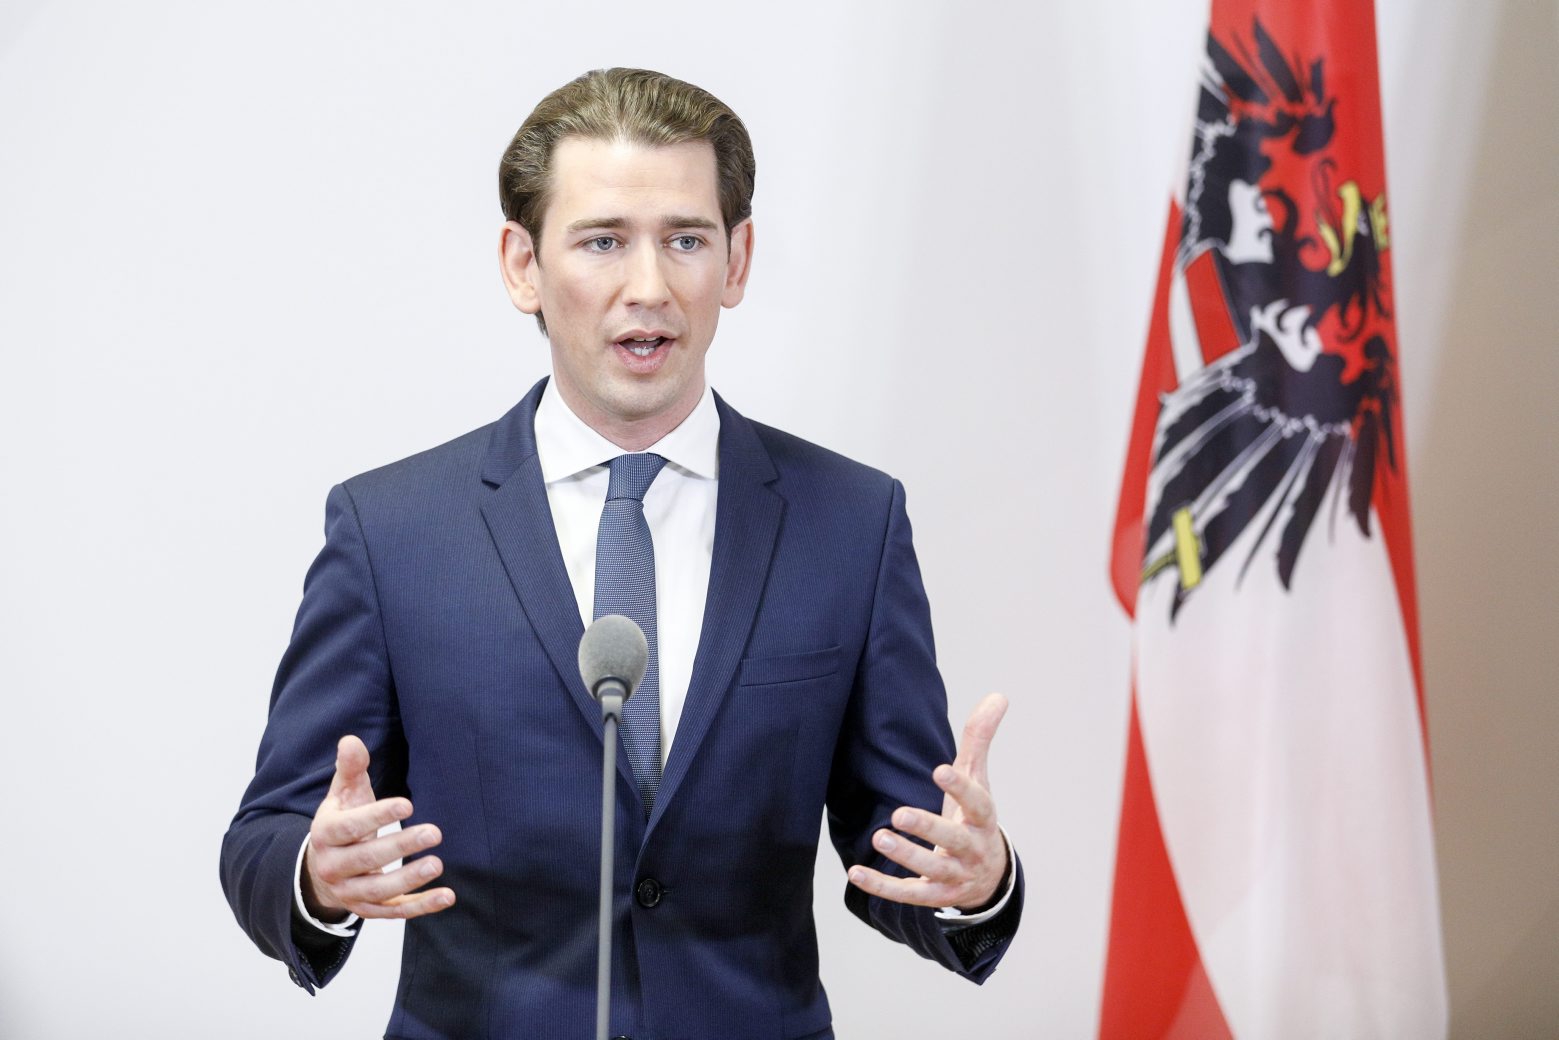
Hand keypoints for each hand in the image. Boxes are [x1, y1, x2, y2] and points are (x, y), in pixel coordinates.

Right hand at [301, 735, 455, 920]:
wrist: (322, 868)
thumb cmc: (342, 821)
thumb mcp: (343, 794)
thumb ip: (349, 768)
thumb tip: (351, 741)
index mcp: (326, 834)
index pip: (349, 827)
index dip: (377, 816)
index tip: (408, 804)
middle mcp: (333, 866)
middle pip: (366, 859)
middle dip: (400, 847)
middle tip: (434, 832)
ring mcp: (350, 891)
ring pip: (379, 890)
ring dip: (409, 879)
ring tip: (438, 863)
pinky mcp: (368, 909)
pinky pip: (394, 911)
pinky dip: (420, 907)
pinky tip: (447, 896)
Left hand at [847, 693, 1008, 910]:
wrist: (989, 877)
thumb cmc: (975, 818)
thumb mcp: (979, 779)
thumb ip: (980, 739)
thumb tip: (998, 695)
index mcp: (983, 819)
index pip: (977, 803)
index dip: (960, 787)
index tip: (939, 769)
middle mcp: (972, 849)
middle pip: (953, 841)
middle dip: (928, 828)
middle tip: (899, 814)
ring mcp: (954, 876)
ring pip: (932, 871)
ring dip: (905, 856)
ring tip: (879, 837)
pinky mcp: (934, 896)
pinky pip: (908, 894)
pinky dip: (883, 886)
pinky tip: (857, 873)